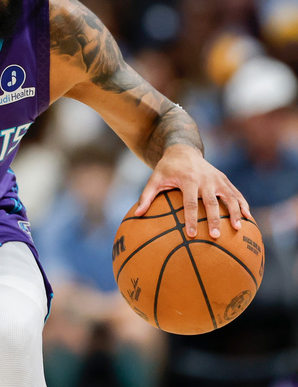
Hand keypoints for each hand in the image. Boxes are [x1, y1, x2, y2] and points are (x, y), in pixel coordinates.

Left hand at [135, 145, 250, 237]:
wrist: (183, 150)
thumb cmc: (167, 168)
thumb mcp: (155, 178)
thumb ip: (146, 196)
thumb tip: (137, 215)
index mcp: (188, 179)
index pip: (190, 203)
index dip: (190, 219)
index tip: (190, 234)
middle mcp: (205, 179)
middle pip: (211, 202)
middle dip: (214, 220)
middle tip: (215, 236)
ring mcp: (217, 178)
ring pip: (229, 197)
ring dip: (235, 213)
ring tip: (238, 229)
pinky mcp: (224, 179)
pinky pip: (236, 193)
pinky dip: (243, 204)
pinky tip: (249, 218)